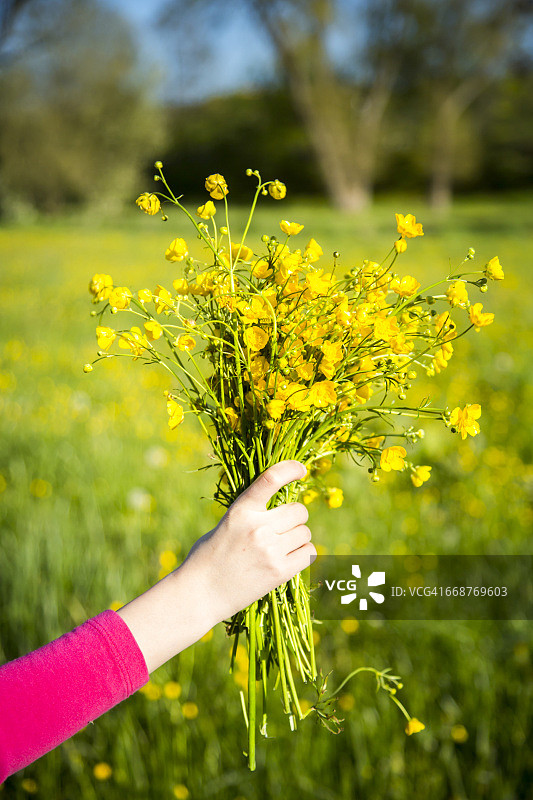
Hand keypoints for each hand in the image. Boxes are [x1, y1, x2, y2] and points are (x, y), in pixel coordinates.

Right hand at [118, 460, 315, 672]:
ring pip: (305, 532)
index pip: (270, 479)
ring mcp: (270, 549)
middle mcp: (257, 527)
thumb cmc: (207, 558)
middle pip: (298, 510)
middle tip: (284, 527)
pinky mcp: (279, 571)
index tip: (300, 469)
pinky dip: (303, 554)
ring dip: (298, 537)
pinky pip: (309, 553)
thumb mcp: (224, 526)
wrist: (199, 594)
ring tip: (282, 546)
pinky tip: (290, 558)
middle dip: (295, 517)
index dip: (289, 469)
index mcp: (240, 511)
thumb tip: (280, 512)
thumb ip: (249, 516)